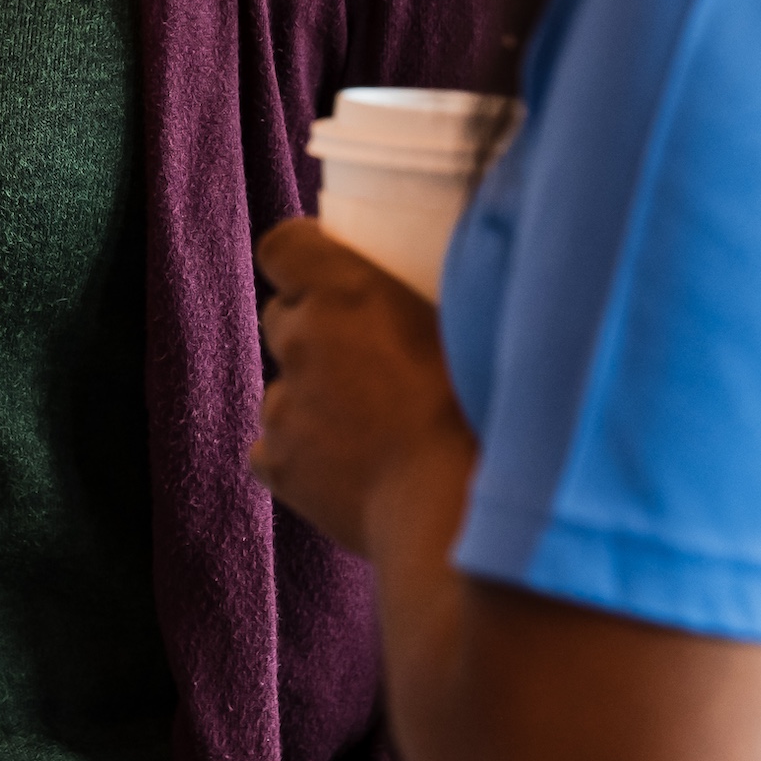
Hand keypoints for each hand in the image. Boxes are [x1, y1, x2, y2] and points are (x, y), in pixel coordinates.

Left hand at [251, 219, 473, 560]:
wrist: (456, 513)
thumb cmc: (485, 414)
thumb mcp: (473, 329)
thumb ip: (438, 299)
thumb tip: (459, 280)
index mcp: (346, 291)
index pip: (282, 247)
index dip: (300, 256)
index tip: (326, 269)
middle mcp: (301, 339)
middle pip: (283, 319)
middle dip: (314, 331)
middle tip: (371, 359)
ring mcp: (280, 405)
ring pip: (283, 388)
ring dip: (313, 397)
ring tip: (374, 427)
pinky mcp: (276, 463)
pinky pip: (275, 447)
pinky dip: (302, 454)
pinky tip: (353, 469)